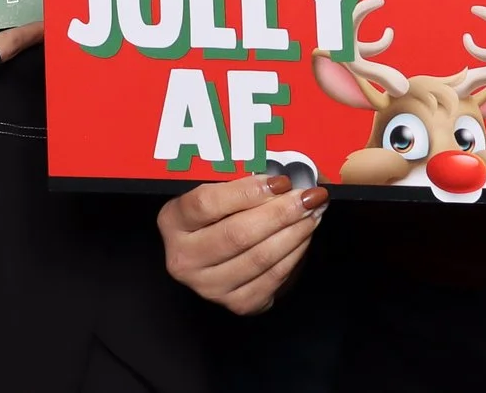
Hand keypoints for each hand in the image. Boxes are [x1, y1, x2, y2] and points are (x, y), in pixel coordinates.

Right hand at [157, 172, 327, 315]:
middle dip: (280, 213)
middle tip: (307, 197)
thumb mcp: (214, 193)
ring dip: (293, 233)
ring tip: (312, 214)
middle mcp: (184, 258)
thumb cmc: (217, 216)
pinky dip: (294, 256)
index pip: (207, 203)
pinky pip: (272, 280)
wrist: (213, 257)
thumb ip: (240, 184)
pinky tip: (304, 237)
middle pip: (237, 233)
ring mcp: (208, 286)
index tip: (280, 181)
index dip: (247, 191)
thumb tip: (283, 181)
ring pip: (258, 258)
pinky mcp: (235, 303)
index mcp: (172, 221)